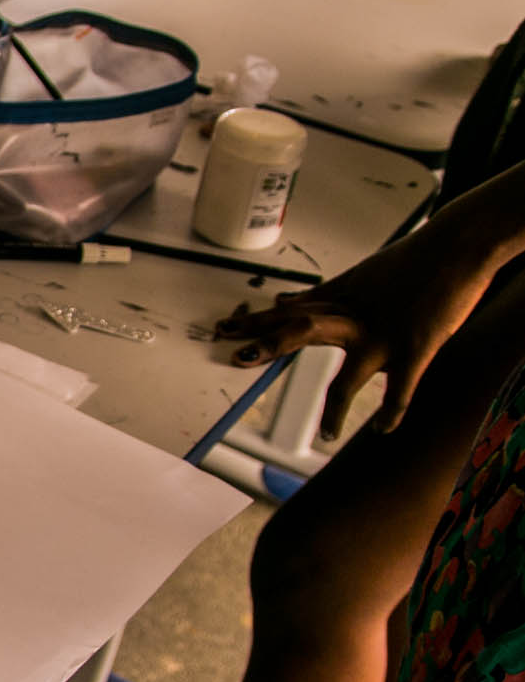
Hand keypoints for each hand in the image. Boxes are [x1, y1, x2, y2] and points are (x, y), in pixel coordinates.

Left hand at [213, 224, 501, 439]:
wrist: (459, 246)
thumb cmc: (411, 263)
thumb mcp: (359, 278)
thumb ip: (322, 296)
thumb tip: (286, 300)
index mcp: (339, 301)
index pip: (287, 312)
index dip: (254, 322)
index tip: (221, 329)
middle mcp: (354, 319)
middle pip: (301, 331)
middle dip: (268, 344)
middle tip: (238, 357)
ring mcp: (382, 336)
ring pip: (348, 380)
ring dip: (335, 411)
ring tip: (326, 435)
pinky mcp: (416, 348)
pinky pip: (400, 390)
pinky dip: (392, 413)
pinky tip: (383, 430)